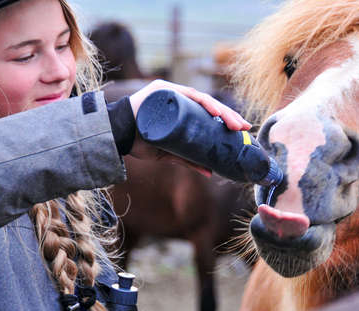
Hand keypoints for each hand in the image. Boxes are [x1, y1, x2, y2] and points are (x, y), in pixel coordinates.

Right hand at [128, 80, 250, 175]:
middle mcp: (178, 97)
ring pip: (201, 99)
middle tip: (244, 128)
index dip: (227, 120)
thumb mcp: (168, 152)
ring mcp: (170, 92)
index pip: (209, 112)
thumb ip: (188, 160)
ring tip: (233, 123)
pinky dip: (202, 102)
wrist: (115, 135)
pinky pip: (186, 95)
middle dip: (229, 116)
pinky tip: (214, 111)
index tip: (242, 130)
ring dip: (220, 110)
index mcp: (181, 109)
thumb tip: (210, 172)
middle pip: (209, 105)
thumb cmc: (139, 141)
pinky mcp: (161, 90)